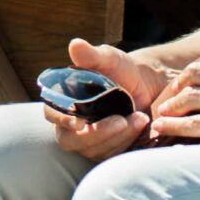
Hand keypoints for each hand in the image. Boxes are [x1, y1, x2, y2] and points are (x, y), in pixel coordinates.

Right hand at [43, 38, 174, 161]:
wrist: (148, 86)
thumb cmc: (123, 69)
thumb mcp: (110, 59)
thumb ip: (92, 55)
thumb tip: (75, 45)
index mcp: (65, 99)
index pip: (51, 113)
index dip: (61, 119)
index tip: (79, 122)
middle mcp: (72, 122)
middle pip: (70, 140)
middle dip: (97, 133)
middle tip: (122, 120)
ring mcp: (88, 139)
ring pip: (93, 149)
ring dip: (118, 136)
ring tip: (140, 117)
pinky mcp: (105, 149)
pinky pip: (110, 154)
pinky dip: (126, 141)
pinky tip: (140, 125)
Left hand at [148, 53, 199, 143]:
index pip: (199, 72)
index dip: (180, 80)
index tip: (174, 89)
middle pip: (191, 96)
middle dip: (171, 104)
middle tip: (158, 112)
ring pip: (197, 122)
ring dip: (174, 126)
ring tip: (160, 129)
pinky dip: (198, 149)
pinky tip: (185, 152)